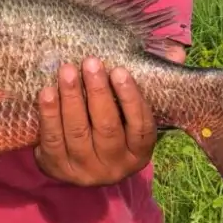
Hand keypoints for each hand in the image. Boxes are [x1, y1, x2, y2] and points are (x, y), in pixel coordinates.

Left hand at [33, 57, 155, 185]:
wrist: (77, 160)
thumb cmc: (112, 122)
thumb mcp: (133, 108)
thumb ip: (152, 80)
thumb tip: (176, 52)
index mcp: (139, 151)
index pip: (141, 126)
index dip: (131, 98)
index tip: (120, 70)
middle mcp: (114, 165)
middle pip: (107, 128)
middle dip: (98, 92)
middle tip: (91, 62)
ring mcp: (84, 170)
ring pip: (78, 132)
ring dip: (71, 98)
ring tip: (66, 70)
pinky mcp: (57, 168)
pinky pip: (52, 140)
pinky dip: (49, 115)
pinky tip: (46, 92)